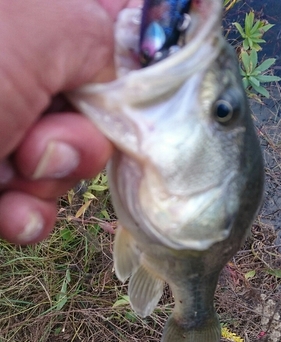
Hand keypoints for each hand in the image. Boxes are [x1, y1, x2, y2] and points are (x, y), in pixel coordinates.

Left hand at [0, 0, 138, 243]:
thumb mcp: (38, 29)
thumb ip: (103, 33)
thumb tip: (135, 61)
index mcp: (40, 24)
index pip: (117, 36)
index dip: (142, 68)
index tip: (145, 98)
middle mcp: (29, 76)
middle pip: (100, 112)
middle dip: (84, 139)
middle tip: (44, 137)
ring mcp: (14, 129)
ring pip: (72, 164)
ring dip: (50, 179)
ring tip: (11, 167)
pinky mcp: (1, 179)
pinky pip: (40, 205)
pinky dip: (29, 215)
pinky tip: (6, 211)